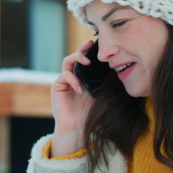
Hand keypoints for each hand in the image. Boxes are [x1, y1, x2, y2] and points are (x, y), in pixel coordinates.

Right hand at [50, 40, 95, 157]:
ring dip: (77, 59)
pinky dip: (73, 79)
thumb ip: (102, 82)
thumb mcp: (99, 93)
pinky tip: (80, 88)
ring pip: (67, 62)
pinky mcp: (57, 86)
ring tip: (87, 63)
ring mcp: (63, 80)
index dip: (89, 51)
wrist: (77, 128)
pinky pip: (64, 76)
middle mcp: (72, 76)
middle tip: (90, 45)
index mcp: (82, 77)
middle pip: (74, 56)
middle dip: (82, 49)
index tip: (98, 44)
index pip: (85, 60)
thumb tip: (116, 68)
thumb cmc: (89, 112)